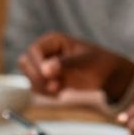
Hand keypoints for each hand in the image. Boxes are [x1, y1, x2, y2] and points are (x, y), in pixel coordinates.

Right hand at [18, 33, 133, 100]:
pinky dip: (45, 93)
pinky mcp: (47, 79)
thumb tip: (46, 70)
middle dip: (37, 77)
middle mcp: (45, 52)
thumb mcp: (85, 62)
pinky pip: (36, 87)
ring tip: (58, 91)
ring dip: (40, 87)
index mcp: (53, 41)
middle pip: (25, 63)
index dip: (37, 64)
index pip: (33, 51)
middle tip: (54, 87)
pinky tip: (60, 94)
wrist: (108, 76)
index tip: (48, 77)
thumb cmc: (99, 63)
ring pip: (29, 76)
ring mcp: (45, 66)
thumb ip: (65, 64)